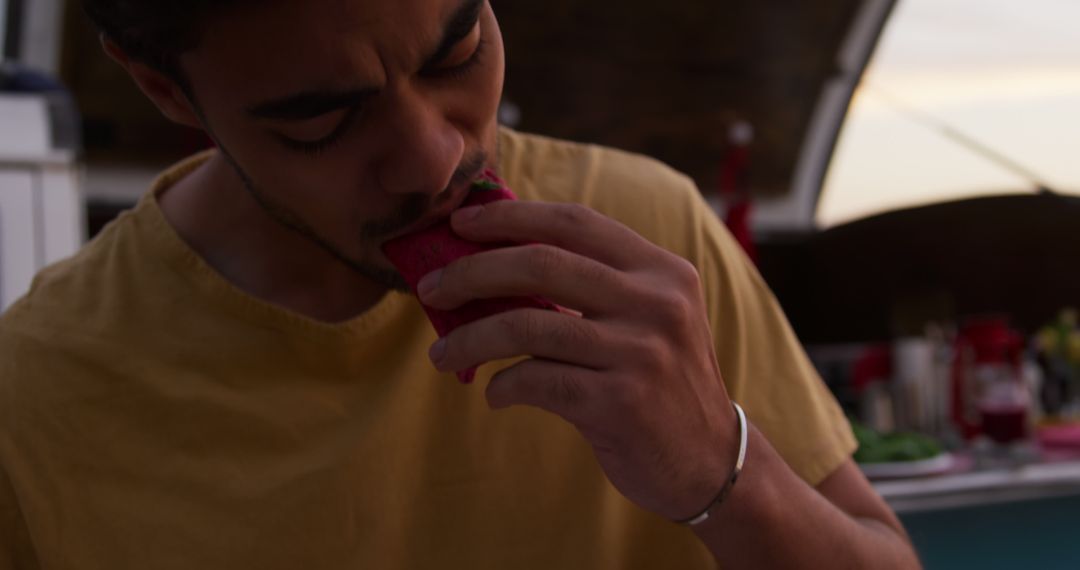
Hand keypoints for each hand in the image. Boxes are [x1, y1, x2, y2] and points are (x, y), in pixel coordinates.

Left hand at [417, 201, 737, 519]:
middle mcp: (656, 302)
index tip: (460, 223)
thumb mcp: (647, 320)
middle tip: (431, 287)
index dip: (511, 217)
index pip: (575, 222)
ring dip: (469, 339)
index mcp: (661, 270)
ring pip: (527, 325)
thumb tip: (495, 262)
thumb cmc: (660, 383)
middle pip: (541, 263)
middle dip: (472, 271)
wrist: (711, 463)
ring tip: (441, 354)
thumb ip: (594, 286)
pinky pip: (536, 380)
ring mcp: (640, 352)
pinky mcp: (621, 402)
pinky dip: (502, 386)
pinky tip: (495, 394)